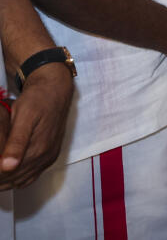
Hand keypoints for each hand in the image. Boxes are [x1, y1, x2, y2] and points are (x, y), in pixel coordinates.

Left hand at [0, 63, 72, 189]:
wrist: (55, 90)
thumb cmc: (38, 99)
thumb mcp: (23, 116)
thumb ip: (16, 142)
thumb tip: (7, 166)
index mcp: (38, 148)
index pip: (7, 173)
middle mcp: (45, 156)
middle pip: (14, 179)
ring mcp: (49, 157)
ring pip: (22, 180)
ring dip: (5, 182)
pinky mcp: (50, 155)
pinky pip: (32, 175)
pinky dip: (18, 180)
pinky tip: (9, 176)